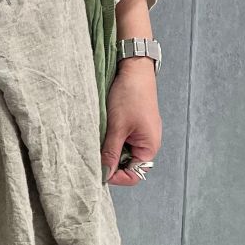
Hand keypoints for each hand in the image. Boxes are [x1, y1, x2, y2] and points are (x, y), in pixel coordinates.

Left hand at [101, 56, 161, 185]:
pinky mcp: (133, 125)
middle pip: (126, 165)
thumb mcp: (117, 128)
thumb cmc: (130, 95)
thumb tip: (104, 174)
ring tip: (100, 138)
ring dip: (108, 149)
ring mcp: (140, 134)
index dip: (116, 177)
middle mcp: (147, 143)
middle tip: (96, 153)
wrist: (134, 67)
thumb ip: (110, 154)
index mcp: (149, 147)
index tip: (99, 170)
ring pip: (121, 152)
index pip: (133, 175)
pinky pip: (120, 140)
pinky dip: (110, 139)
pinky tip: (103, 130)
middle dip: (111, 162)